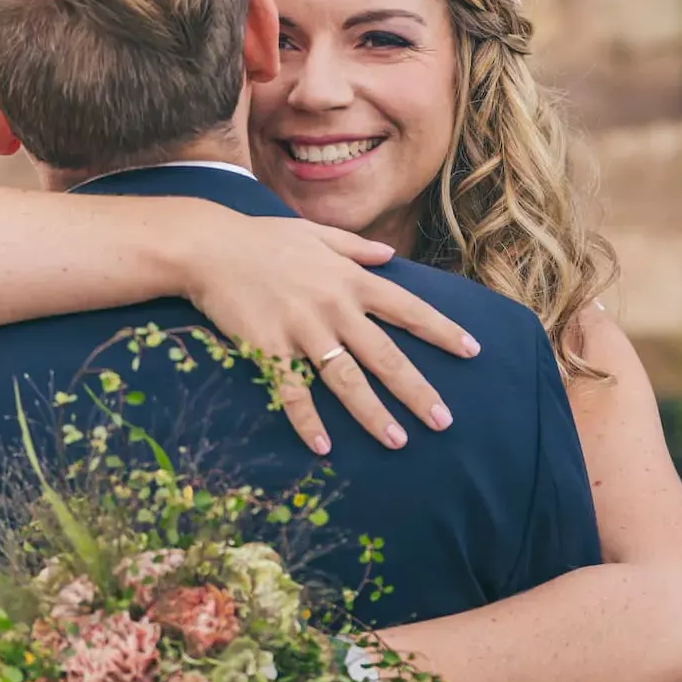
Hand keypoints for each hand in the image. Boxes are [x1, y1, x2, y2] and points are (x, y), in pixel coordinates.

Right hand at [180, 211, 478, 453]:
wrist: (209, 246)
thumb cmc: (262, 239)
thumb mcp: (315, 234)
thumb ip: (354, 247)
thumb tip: (389, 255)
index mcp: (350, 279)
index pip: (408, 309)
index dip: (441, 331)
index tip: (472, 351)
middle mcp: (334, 307)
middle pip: (385, 356)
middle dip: (417, 390)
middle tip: (443, 421)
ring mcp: (302, 330)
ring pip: (346, 379)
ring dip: (373, 413)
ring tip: (398, 441)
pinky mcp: (268, 348)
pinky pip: (292, 392)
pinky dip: (307, 420)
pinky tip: (323, 446)